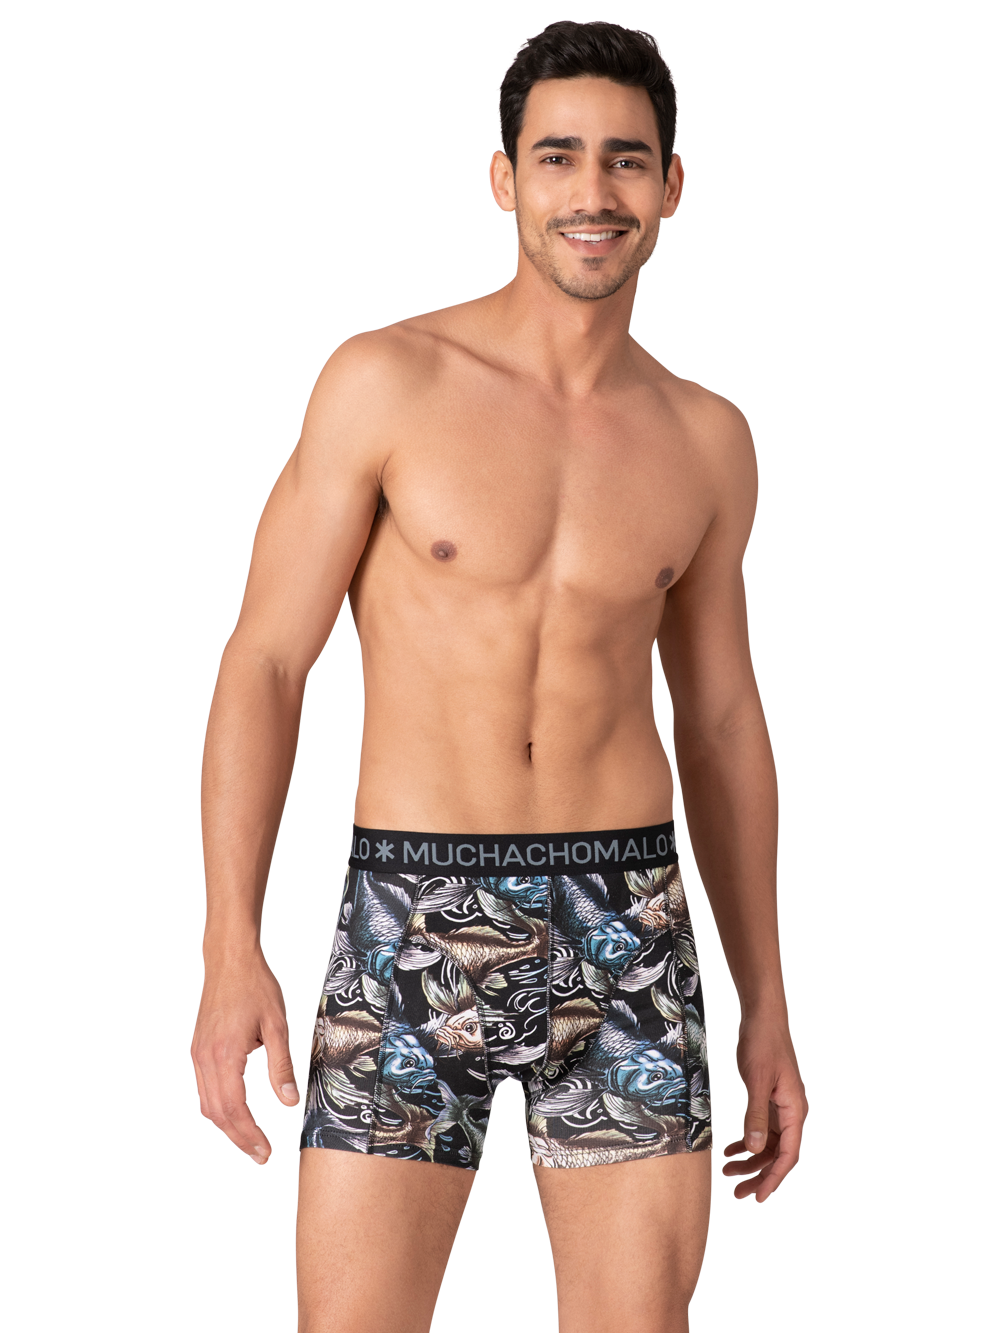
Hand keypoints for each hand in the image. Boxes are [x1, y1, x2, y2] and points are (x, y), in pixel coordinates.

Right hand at [191, 945, 300, 1164]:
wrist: (230, 960)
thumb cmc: (255, 986)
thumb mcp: (277, 1025)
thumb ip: (281, 1065)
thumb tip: (290, 1101)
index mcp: (225, 1055)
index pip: (235, 1108)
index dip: (250, 1133)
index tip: (266, 1149)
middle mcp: (206, 1058)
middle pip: (218, 1113)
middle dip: (239, 1137)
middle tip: (260, 1154)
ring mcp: (199, 1054)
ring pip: (207, 1103)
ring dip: (227, 1125)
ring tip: (249, 1139)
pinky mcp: (199, 1048)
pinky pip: (204, 1087)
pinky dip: (219, 1106)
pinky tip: (235, 1111)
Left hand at [720, 1014, 807, 1202]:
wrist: (762, 1018)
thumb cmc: (763, 1044)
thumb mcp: (756, 1081)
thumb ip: (756, 1115)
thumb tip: (755, 1149)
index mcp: (794, 1110)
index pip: (787, 1155)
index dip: (772, 1178)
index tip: (758, 1196)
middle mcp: (791, 1112)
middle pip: (777, 1154)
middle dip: (758, 1175)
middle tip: (737, 1193)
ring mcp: (780, 1107)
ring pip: (768, 1144)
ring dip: (750, 1160)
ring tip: (728, 1173)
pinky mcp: (768, 1100)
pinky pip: (761, 1130)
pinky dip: (747, 1141)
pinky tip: (731, 1150)